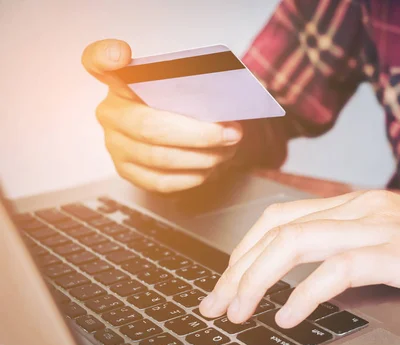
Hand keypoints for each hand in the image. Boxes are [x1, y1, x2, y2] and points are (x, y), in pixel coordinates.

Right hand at [82, 39, 242, 192]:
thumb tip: (251, 87)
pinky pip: (161, 181)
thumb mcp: (191, 83)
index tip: (121, 55)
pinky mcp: (127, 171)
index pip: (97, 62)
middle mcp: (111, 112)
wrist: (179, 130)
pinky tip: (209, 168)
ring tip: (227, 151)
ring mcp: (115, 145)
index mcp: (121, 81)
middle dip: (198, 135)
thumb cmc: (184, 101)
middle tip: (231, 134)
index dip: (105, 58)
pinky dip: (192, 177)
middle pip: (150, 127)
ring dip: (202, 158)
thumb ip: (207, 80)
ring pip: (159, 158)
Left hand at [199, 190, 399, 327]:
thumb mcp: (384, 241)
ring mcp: (378, 227)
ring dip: (258, 280)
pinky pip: (339, 268)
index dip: (244, 250)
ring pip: (297, 242)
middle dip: (237, 269)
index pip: (279, 218)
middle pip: (277, 230)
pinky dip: (306, 291)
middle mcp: (358, 208)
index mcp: (352, 204)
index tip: (225, 283)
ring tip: (238, 312)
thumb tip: (302, 275)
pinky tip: (289, 315)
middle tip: (216, 305)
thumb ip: (345, 248)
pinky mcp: (399, 252)